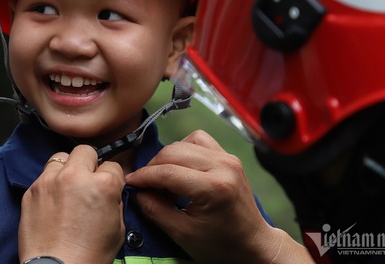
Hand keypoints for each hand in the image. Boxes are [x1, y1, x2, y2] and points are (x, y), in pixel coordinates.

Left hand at [19, 145, 125, 263]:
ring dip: (67, 168)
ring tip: (67, 187)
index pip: (112, 165)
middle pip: (85, 151)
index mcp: (103, 184)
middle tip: (87, 181)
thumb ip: (114, 201)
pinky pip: (44, 175)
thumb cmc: (89, 255)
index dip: (112, 178)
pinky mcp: (32, 189)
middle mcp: (76, 176)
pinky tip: (53, 201)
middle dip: (89, 164)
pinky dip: (50, 183)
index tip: (108, 186)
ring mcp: (51, 180)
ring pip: (61, 157)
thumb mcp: (118, 228)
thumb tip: (109, 191)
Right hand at [125, 130, 311, 262]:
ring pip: (184, 142)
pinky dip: (184, 149)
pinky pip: (199, 140)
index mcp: (214, 188)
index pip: (168, 172)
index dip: (144, 176)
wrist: (254, 244)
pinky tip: (180, 167)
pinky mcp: (228, 156)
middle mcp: (223, 166)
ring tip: (164, 178)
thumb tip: (137, 191)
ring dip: (168, 157)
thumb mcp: (183, 234)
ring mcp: (228, 158)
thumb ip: (155, 210)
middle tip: (145, 185)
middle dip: (153, 167)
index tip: (130, 182)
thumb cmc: (222, 244)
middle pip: (174, 152)